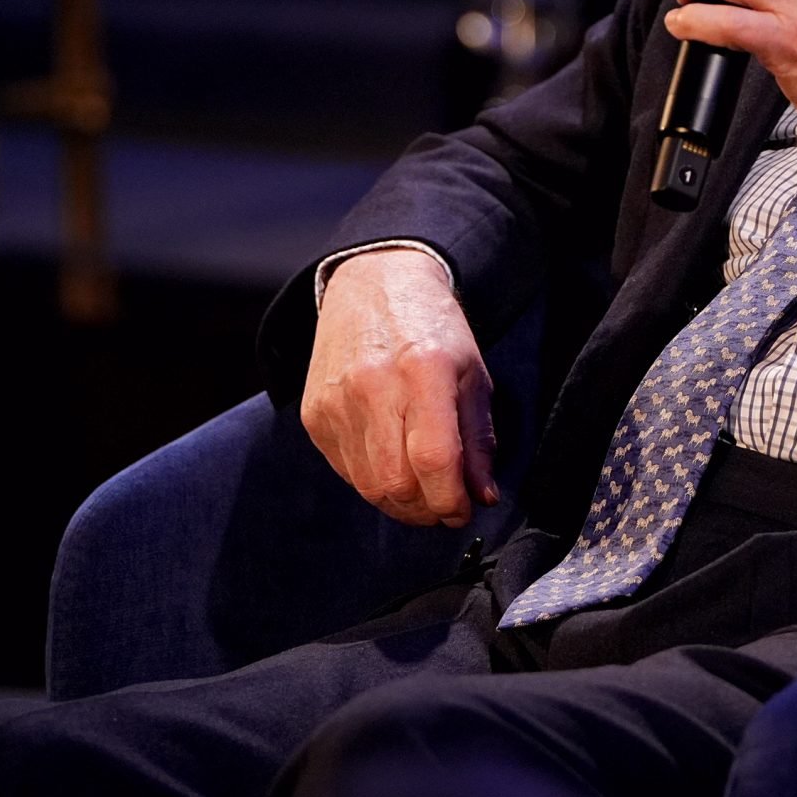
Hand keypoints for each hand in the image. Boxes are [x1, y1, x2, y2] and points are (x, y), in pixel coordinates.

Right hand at [303, 248, 498, 527]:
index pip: (434, 458)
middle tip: (445, 508)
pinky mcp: (314, 414)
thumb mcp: (472, 375)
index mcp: (424, 370)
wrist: (373, 285)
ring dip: (400, 503)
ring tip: (423, 494)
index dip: (451, 499)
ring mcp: (336, 401)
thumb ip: (478, 439)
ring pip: (367, 484)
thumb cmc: (434, 330)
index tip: (465, 511)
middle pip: (396, 482)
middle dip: (426, 509)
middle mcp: (373, 386)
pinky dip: (373, 482)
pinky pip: (345, 470)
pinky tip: (393, 467)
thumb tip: (482, 495)